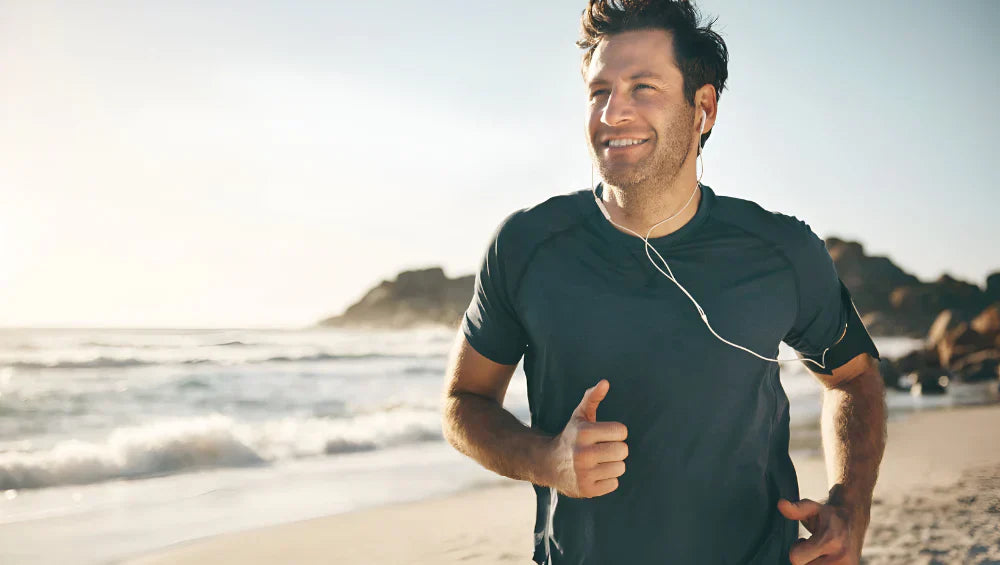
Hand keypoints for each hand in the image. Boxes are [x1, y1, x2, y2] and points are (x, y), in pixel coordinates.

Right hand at [546, 379, 628, 497]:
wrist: (547, 464)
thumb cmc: (571, 437)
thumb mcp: (579, 416)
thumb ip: (592, 397)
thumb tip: (605, 382)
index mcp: (584, 433)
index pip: (622, 432)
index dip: (616, 432)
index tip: (605, 435)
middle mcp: (583, 453)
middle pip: (623, 451)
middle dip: (616, 449)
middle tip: (603, 449)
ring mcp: (584, 473)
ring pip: (620, 468)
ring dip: (613, 465)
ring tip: (599, 462)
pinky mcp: (586, 490)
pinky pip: (614, 483)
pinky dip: (608, 480)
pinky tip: (595, 474)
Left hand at [778, 498, 862, 564]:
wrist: (855, 519)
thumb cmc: (829, 514)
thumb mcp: (811, 508)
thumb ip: (796, 509)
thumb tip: (781, 504)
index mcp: (829, 540)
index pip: (796, 558)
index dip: (796, 550)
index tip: (803, 541)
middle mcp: (841, 557)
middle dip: (805, 558)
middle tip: (813, 546)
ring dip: (814, 563)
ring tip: (821, 552)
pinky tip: (827, 557)